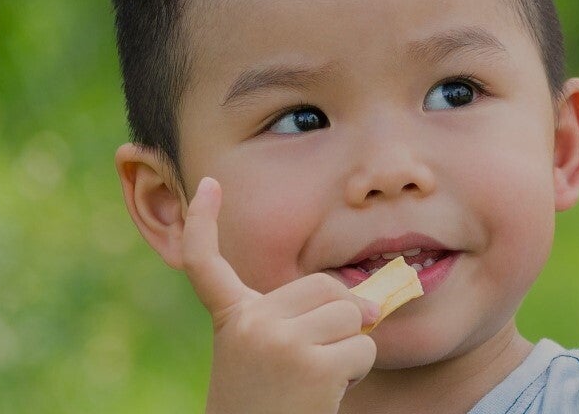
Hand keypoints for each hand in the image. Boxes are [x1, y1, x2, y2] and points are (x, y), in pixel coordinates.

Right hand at [168, 177, 379, 412]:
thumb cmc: (268, 407)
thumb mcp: (269, 358)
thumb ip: (301, 320)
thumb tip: (375, 302)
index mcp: (231, 319)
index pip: (206, 262)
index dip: (203, 221)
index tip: (209, 185)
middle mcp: (249, 323)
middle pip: (326, 286)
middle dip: (338, 318)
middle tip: (313, 363)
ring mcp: (278, 341)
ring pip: (350, 316)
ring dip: (349, 350)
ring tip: (315, 382)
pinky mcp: (311, 364)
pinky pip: (362, 348)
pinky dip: (355, 373)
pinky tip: (324, 395)